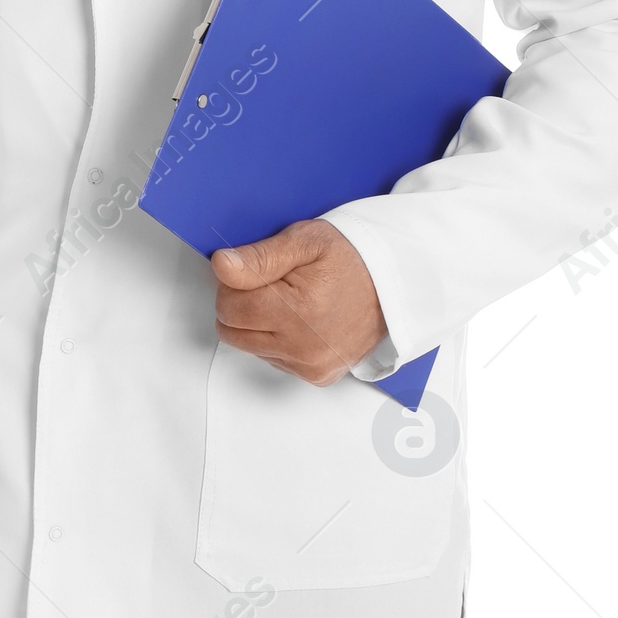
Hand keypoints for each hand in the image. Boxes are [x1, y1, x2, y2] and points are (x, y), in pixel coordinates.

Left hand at [210, 221, 386, 385]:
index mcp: (298, 310)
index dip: (235, 284)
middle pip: (233, 331)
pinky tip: (301, 320)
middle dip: (242, 305)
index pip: (228, 306)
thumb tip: (223, 267)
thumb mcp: (306, 241)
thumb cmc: (352, 259)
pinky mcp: (316, 375)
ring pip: (250, 346)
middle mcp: (303, 346)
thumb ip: (260, 257)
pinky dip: (278, 340)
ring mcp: (310, 364)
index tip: (255, 271)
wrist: (395, 284)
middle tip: (272, 285)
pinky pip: (273, 359)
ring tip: (291, 301)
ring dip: (259, 324)